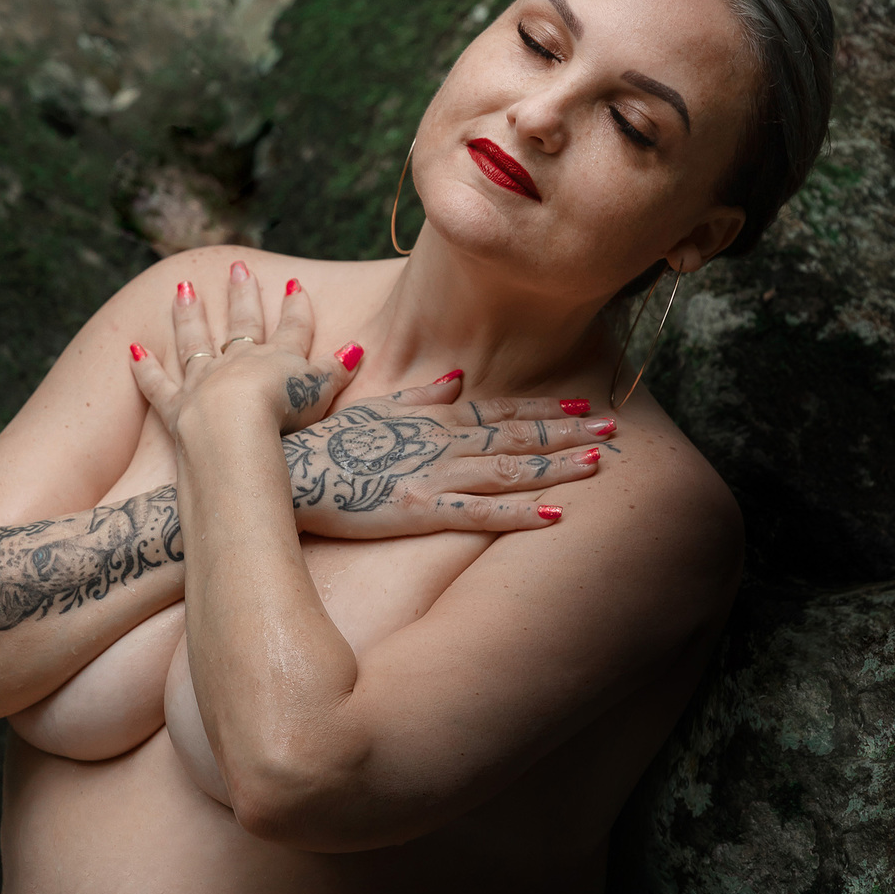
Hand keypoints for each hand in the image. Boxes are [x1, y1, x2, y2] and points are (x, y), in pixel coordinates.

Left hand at [128, 265, 362, 433]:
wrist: (236, 429)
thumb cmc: (285, 414)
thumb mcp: (321, 391)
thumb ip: (337, 370)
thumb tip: (357, 348)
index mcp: (278, 359)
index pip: (293, 328)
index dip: (296, 308)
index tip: (293, 284)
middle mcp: (238, 362)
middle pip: (242, 323)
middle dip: (243, 295)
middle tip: (237, 267)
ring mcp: (205, 381)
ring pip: (196, 341)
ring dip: (190, 314)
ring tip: (184, 287)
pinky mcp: (177, 407)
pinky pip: (158, 384)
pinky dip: (145, 368)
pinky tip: (133, 350)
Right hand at [284, 384, 614, 537]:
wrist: (280, 466)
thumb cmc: (323, 440)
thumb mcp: (374, 406)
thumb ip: (420, 395)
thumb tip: (459, 379)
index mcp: (432, 417)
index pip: (501, 409)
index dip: (546, 406)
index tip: (587, 401)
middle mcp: (441, 440)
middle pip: (516, 433)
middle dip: (567, 429)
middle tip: (614, 424)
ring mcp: (432, 472)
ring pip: (508, 467)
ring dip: (556, 462)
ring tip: (600, 459)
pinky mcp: (418, 507)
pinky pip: (478, 512)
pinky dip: (518, 512)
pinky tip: (554, 514)